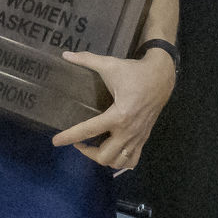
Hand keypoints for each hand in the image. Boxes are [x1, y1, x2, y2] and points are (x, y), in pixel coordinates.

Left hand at [50, 48, 175, 172]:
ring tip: (95, 146)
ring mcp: (137, 137)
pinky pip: (132, 160)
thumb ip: (87, 60)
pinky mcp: (144, 138)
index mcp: (118, 115)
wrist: (162, 77)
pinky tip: (111, 150)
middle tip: (80, 141)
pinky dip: (120, 160)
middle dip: (87, 152)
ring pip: (118, 162)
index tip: (56, 141)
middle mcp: (128, 131)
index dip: (69, 137)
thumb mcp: (110, 64)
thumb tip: (65, 55)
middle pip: (104, 156)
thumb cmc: (135, 72)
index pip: (89, 130)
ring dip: (103, 158)